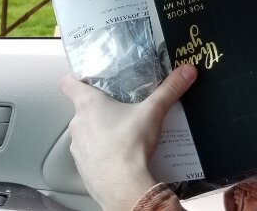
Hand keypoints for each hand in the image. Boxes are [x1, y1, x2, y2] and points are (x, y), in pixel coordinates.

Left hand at [60, 64, 196, 210]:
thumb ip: (170, 89)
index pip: (69, 84)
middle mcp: (78, 124)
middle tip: (121, 108)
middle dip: (100, 108)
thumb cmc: (130, 145)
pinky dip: (102, 152)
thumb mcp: (153, 111)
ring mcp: (77, 147)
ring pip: (86, 132)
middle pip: (82, 109)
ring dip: (100, 131)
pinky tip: (121, 155)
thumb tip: (187, 71)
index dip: (76, 79)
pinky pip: (90, 154)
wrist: (123, 186)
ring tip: (124, 134)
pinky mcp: (82, 167)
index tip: (86, 79)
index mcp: (89, 105)